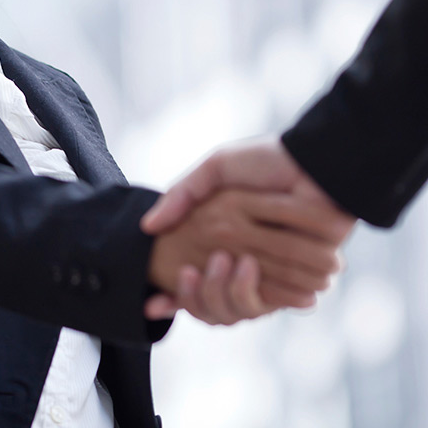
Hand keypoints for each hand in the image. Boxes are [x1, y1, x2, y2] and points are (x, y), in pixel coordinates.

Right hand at [142, 137, 355, 322]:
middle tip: (201, 267)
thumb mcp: (216, 168)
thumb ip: (183, 194)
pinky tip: (249, 264)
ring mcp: (274, 269)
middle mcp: (248, 255)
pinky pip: (272, 297)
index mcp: (227, 232)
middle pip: (217, 294)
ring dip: (233, 288)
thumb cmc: (265, 160)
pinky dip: (260, 289)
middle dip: (206, 290)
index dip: (181, 286)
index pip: (197, 272)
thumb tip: (146, 227)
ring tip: (230, 259)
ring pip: (241, 301)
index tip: (171, 283)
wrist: (316, 163)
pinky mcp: (301, 276)